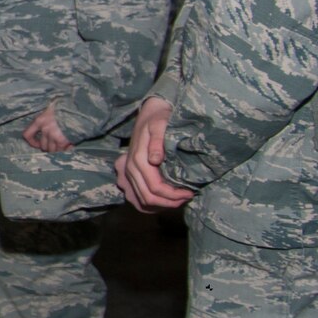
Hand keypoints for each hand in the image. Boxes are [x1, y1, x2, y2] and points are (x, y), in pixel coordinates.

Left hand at [23, 103, 71, 151]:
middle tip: (56, 145)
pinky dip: (66, 149)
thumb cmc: (66, 106)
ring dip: (58, 149)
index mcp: (40, 120)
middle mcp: (45, 129)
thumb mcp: (52, 108)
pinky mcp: (63, 141)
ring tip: (64, 145)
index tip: (37, 144)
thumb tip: (46, 125)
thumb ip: (47, 117)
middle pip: (43, 146)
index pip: (27, 135)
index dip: (32, 142)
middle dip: (49, 147)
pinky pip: (62, 150)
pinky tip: (71, 145)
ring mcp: (54, 135)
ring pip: (52, 150)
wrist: (79, 107)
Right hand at [115, 96, 195, 212]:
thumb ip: (157, 141)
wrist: (149, 112)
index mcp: (137, 159)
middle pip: (148, 197)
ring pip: (142, 200)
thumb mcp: (160, 124)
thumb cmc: (158, 118)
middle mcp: (130, 169)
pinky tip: (166, 200)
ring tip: (179, 199)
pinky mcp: (130, 174)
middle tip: (188, 197)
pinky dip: (151, 204)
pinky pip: (137, 197)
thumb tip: (155, 160)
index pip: (154, 187)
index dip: (172, 195)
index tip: (190, 192)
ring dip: (162, 204)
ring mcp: (128, 173)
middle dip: (170, 202)